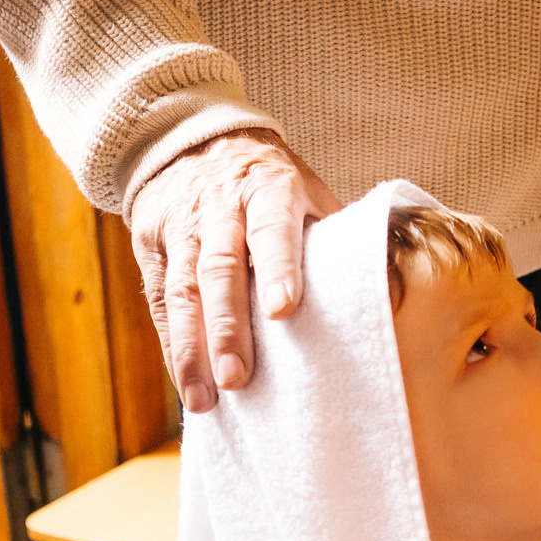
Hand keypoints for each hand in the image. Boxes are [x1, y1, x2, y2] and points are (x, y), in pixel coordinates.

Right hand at [126, 128, 340, 412]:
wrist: (190, 140)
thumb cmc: (267, 183)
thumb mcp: (305, 191)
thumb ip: (333, 237)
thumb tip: (389, 293)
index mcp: (268, 189)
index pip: (272, 228)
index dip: (278, 267)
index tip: (284, 309)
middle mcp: (220, 208)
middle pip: (218, 269)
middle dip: (227, 326)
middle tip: (238, 378)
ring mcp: (181, 228)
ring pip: (182, 291)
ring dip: (193, 348)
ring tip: (205, 400)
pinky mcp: (151, 248)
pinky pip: (160, 303)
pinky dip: (172, 346)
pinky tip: (187, 383)